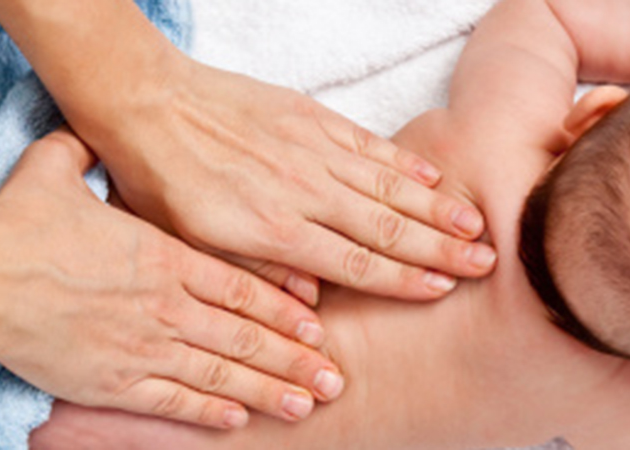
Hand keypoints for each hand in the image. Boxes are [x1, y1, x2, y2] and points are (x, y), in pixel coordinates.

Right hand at [0, 129, 342, 427]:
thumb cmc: (17, 225)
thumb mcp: (56, 172)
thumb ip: (83, 157)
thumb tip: (82, 136)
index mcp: (163, 256)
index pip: (240, 287)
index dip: (283, 308)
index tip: (316, 324)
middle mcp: (165, 304)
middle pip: (245, 336)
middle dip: (294, 358)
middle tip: (334, 377)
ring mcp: (142, 346)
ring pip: (220, 373)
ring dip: (267, 390)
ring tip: (305, 405)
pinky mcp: (111, 381)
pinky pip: (171, 401)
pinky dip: (207, 412)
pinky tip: (237, 421)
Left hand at [70, 55, 496, 300]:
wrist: (145, 102)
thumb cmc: (160, 178)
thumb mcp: (193, 243)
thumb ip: (257, 272)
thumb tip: (312, 298)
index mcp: (274, 230)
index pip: (355, 263)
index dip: (403, 280)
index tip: (442, 290)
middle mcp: (303, 192)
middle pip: (387, 227)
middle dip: (439, 250)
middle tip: (484, 264)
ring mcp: (311, 150)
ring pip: (389, 186)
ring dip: (436, 209)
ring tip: (475, 227)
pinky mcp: (310, 117)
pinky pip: (368, 145)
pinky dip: (404, 163)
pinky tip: (432, 180)